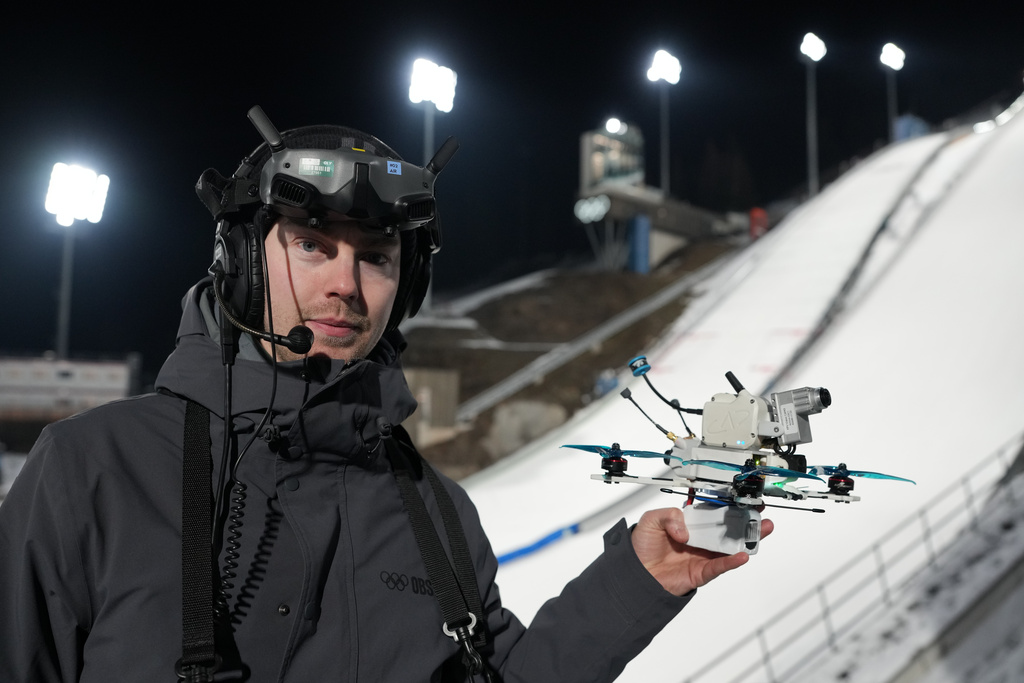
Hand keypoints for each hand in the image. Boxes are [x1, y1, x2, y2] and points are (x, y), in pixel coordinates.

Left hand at [631, 507, 773, 595]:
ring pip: (730, 547)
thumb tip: (685, 530)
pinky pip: (720, 566)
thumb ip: (669, 515)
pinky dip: (732, 561)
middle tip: (760, 513)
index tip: (744, 498)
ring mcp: (703, 555)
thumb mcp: (652, 520)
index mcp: (691, 524)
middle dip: (747, 520)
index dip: (729, 505)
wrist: (635, 573)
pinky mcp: (702, 571)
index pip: (714, 512)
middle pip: (728, 529)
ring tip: (761, 530)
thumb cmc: (642, 548)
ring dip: (747, 539)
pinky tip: (742, 555)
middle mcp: (700, 539)